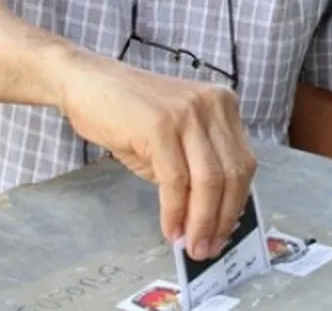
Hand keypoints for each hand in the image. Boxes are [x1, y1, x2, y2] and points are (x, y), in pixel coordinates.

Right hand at [58, 49, 255, 261]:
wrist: (88, 83)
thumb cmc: (130, 113)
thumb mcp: (176, 136)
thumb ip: (197, 166)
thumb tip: (211, 217)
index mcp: (224, 105)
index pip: (243, 163)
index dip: (236, 204)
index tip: (224, 234)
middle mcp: (213, 104)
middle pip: (232, 173)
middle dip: (222, 218)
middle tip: (207, 248)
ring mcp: (188, 112)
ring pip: (209, 179)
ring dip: (200, 221)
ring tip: (190, 245)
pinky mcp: (160, 124)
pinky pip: (176, 179)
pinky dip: (175, 211)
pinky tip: (169, 227)